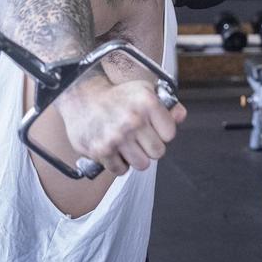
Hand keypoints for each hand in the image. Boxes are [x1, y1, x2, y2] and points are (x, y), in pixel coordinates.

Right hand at [56, 77, 186, 176]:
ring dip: (135, 157)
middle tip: (138, 138)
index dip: (162, 132)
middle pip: (158, 152)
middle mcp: (133, 119)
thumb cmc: (117, 96)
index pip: (170, 134)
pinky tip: (114, 149)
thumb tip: (180, 116)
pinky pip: (121, 170)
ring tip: (126, 144)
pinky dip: (118, 163)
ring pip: (142, 164)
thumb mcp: (144, 91)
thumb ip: (167, 106)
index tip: (152, 127)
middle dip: (149, 147)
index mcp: (147, 102)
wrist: (82, 98)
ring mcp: (117, 136)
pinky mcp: (101, 150)